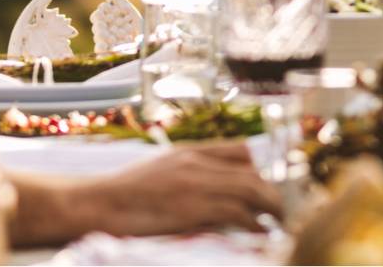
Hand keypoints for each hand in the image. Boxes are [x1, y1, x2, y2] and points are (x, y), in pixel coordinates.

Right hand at [77, 143, 280, 235]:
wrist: (97, 202)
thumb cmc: (126, 192)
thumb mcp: (163, 169)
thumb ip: (192, 171)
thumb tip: (221, 187)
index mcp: (192, 151)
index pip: (242, 150)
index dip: (263, 169)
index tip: (273, 187)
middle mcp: (199, 162)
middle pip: (253, 172)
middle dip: (275, 191)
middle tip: (285, 210)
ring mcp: (195, 184)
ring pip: (250, 189)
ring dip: (271, 206)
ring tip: (281, 222)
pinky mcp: (191, 208)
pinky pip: (234, 211)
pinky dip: (252, 222)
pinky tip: (259, 232)